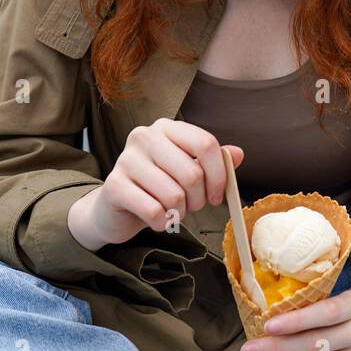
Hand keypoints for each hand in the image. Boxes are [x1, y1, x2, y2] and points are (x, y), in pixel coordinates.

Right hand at [69, 118, 243, 249]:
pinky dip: (162, 223)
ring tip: (172, 211)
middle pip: (192, 173)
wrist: (116, 208)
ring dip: (180, 212)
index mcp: (167, 128)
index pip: (206, 144)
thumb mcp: (187, 171)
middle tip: (192, 207)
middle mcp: (144, 137)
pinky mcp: (113, 186)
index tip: (218, 195)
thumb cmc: (158, 187)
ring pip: (174, 195)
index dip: (219, 174)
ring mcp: (126, 160)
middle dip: (199, 199)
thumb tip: (237, 154)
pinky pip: (154, 211)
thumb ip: (213, 161)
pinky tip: (157, 220)